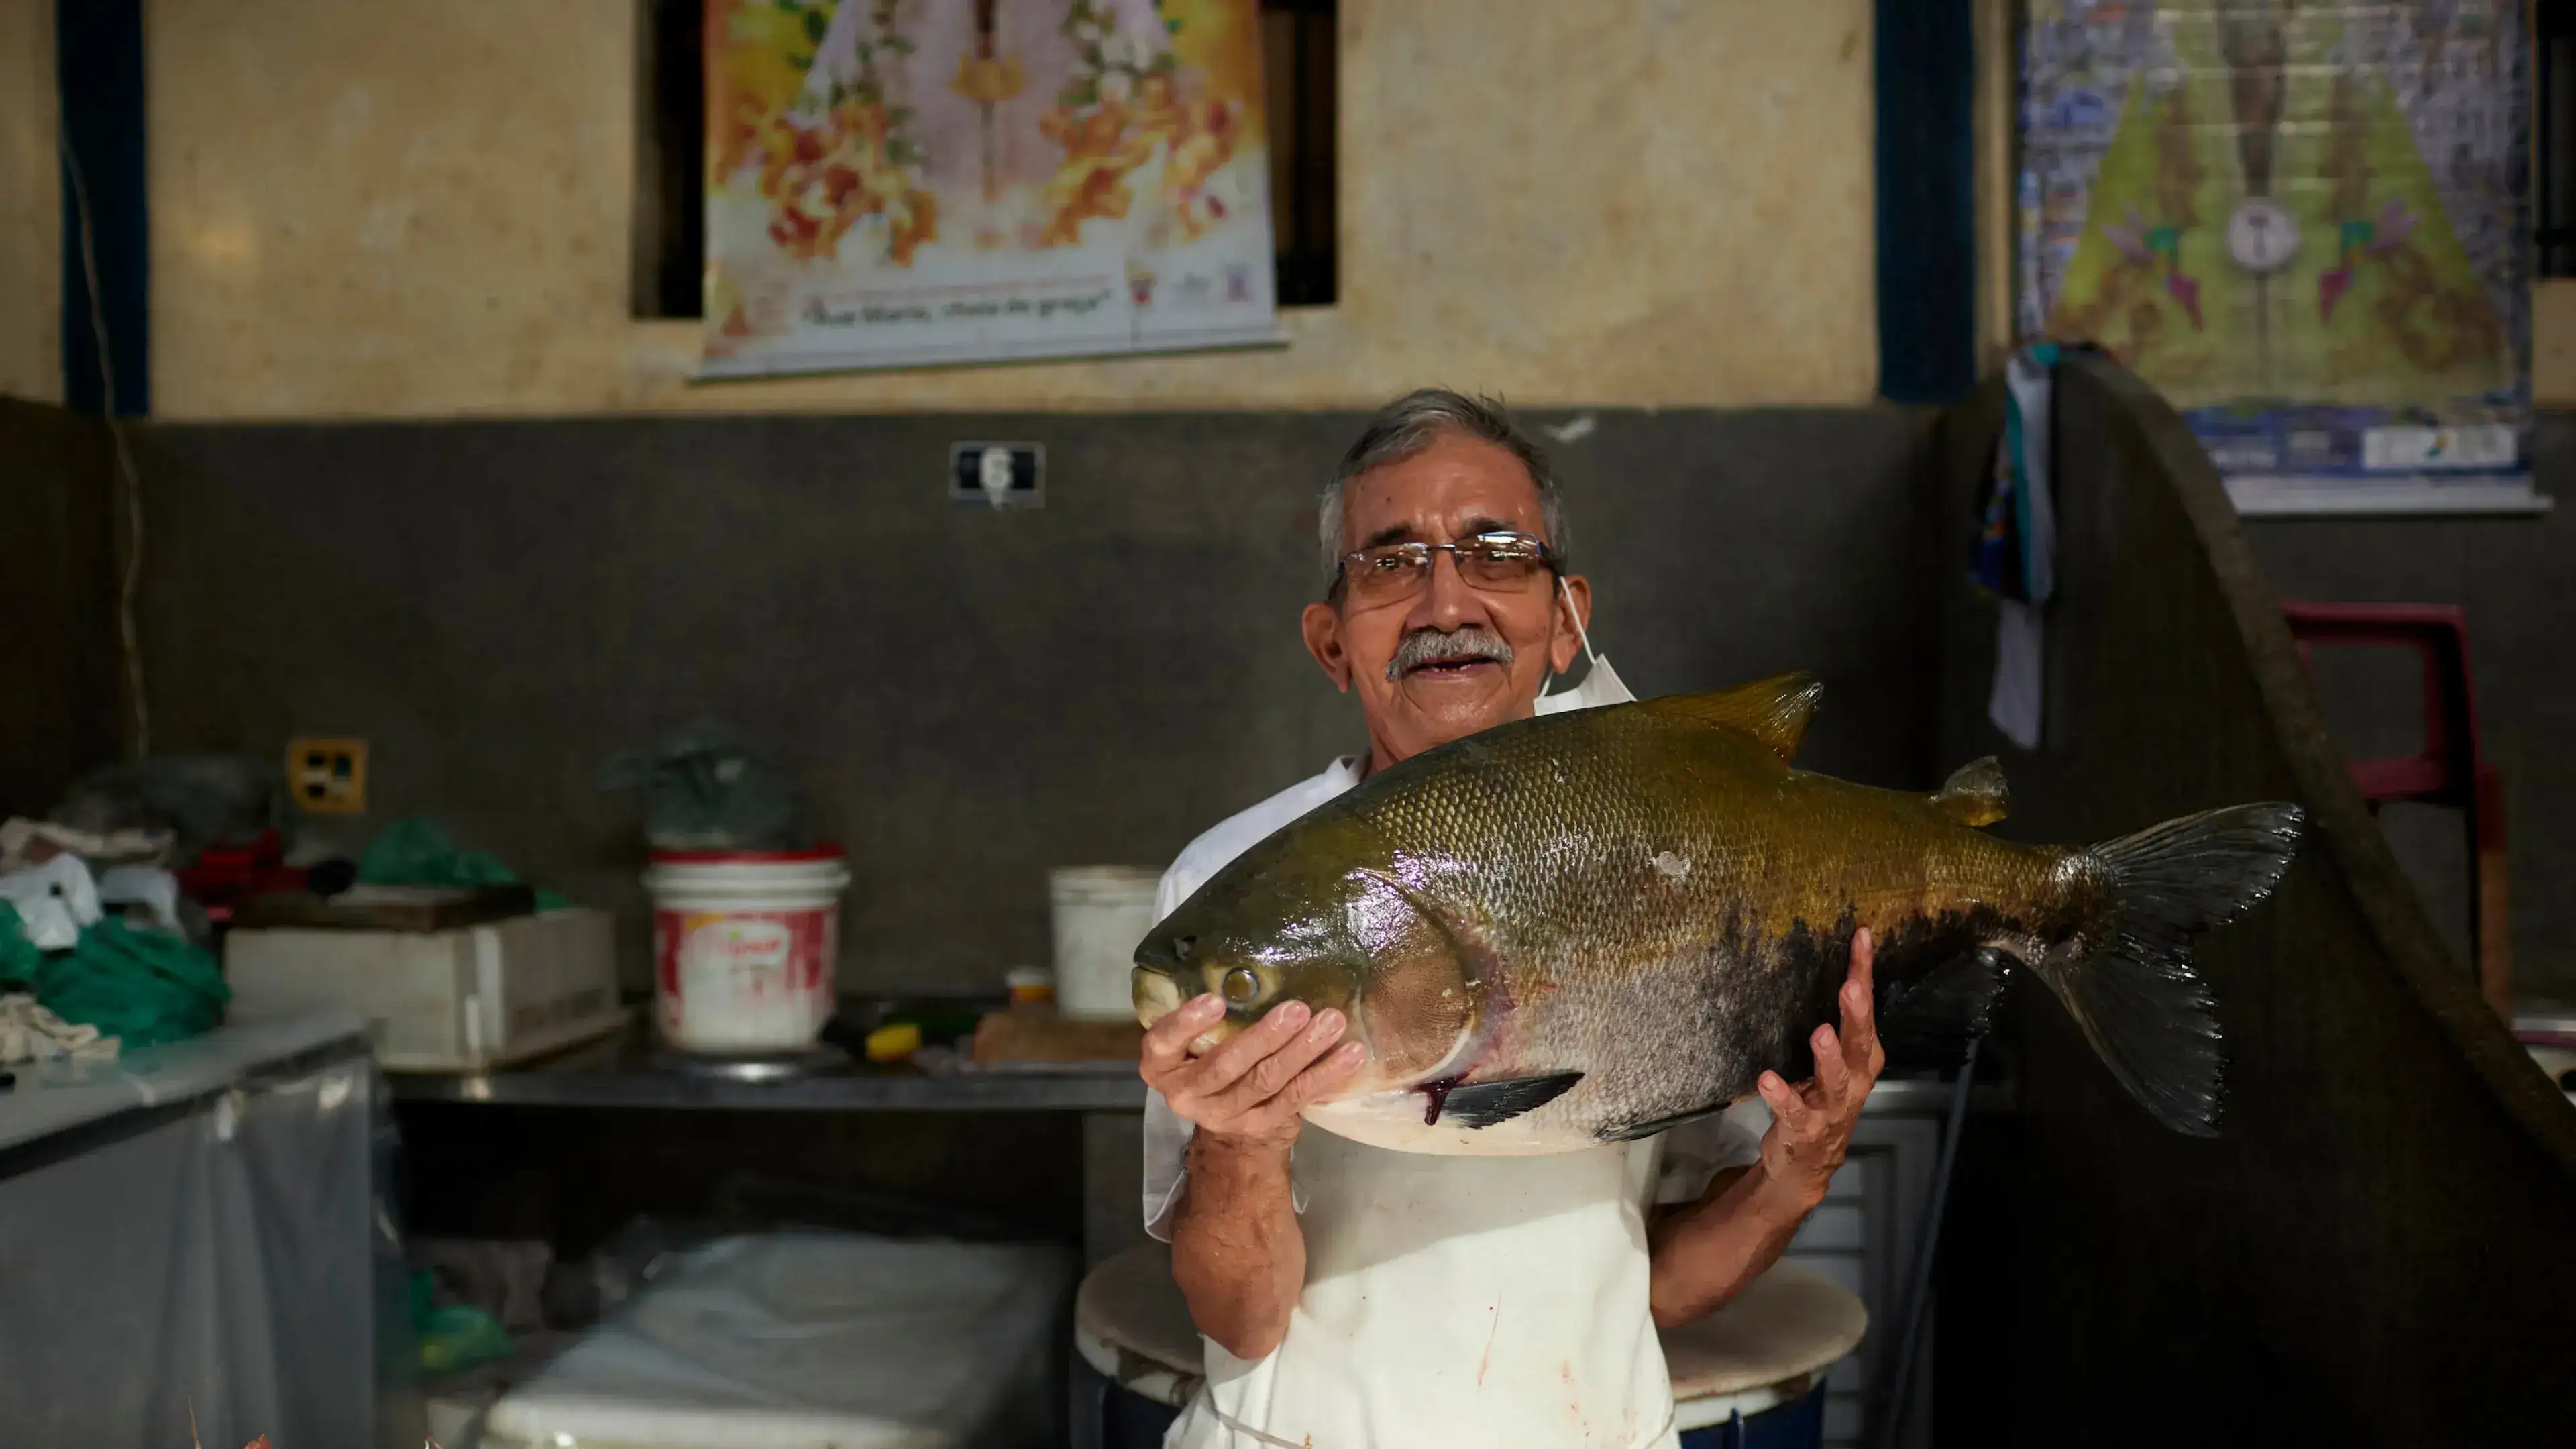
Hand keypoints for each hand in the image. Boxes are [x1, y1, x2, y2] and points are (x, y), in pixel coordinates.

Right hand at [1140, 994, 1366, 1149]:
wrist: (1229, 1125)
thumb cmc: (1213, 1055)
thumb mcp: (1199, 1037)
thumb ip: (1213, 1015)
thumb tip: (1260, 960)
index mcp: (1162, 1064)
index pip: (1164, 1042)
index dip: (1187, 1024)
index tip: (1216, 1000)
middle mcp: (1186, 1093)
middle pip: (1225, 1065)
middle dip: (1264, 1037)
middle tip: (1298, 1009)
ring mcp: (1224, 1115)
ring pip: (1265, 1082)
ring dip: (1302, 1052)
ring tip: (1331, 1024)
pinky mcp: (1260, 1125)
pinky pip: (1294, 1099)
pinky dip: (1324, 1075)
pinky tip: (1349, 1055)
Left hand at [1754, 928, 1885, 1205]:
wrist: (1808, 1163)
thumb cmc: (1820, 1099)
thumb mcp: (1833, 1059)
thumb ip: (1836, 1022)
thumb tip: (1831, 967)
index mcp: (1864, 1058)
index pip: (1866, 1010)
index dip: (1865, 973)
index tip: (1861, 936)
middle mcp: (1855, 1081)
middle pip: (1860, 1043)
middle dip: (1857, 1015)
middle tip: (1852, 986)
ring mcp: (1832, 1108)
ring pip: (1836, 1080)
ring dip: (1829, 1057)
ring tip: (1821, 1033)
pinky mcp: (1806, 1130)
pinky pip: (1794, 1112)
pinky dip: (1782, 1096)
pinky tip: (1767, 1079)